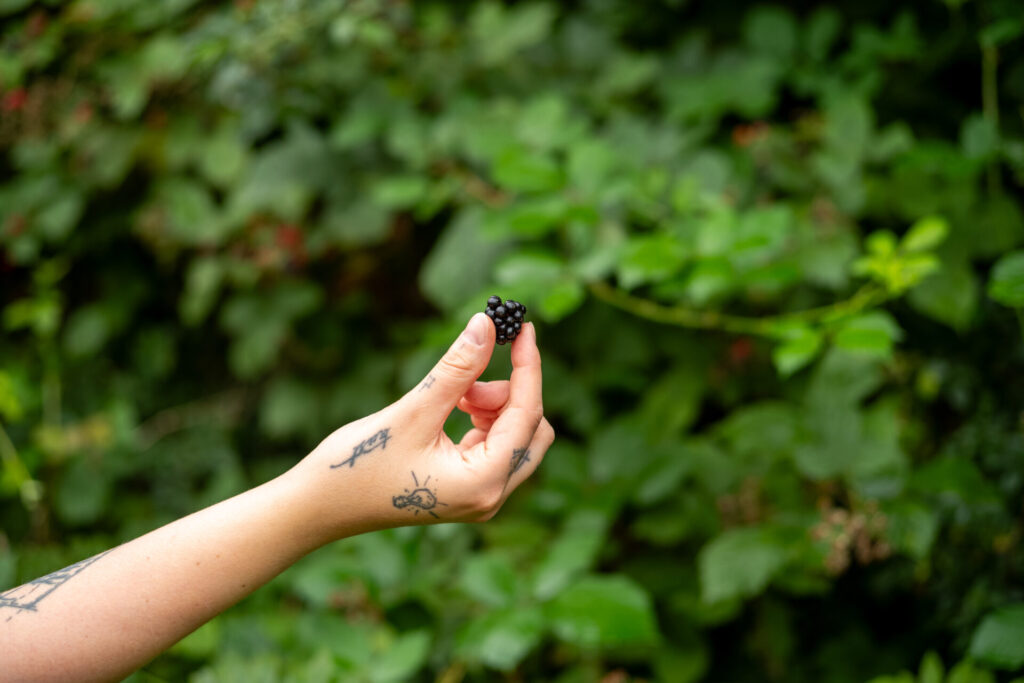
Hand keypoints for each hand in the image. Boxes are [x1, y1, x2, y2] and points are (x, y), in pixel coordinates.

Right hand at [290, 313, 553, 539]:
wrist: (320, 506)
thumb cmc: (359, 464)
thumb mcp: (413, 410)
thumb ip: (457, 368)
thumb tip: (487, 324)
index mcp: (484, 483)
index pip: (527, 414)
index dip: (527, 366)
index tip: (523, 327)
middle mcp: (491, 496)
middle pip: (532, 429)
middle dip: (509, 393)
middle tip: (468, 378)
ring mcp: (481, 496)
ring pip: (516, 436)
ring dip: (493, 405)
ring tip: (451, 396)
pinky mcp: (467, 490)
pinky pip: (496, 446)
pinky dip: (483, 420)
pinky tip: (452, 407)